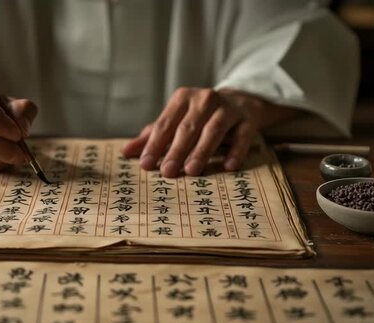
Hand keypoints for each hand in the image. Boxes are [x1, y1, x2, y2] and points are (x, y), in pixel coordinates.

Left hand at [123, 87, 295, 177]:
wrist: (240, 101)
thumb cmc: (199, 116)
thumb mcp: (176, 121)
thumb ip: (152, 136)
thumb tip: (125, 153)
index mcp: (182, 98)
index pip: (165, 124)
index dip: (154, 144)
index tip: (145, 164)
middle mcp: (205, 99)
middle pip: (188, 128)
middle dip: (176, 151)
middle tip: (167, 173)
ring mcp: (228, 108)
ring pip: (213, 131)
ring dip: (202, 151)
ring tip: (192, 171)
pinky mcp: (248, 120)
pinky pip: (242, 136)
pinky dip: (236, 151)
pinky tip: (229, 167)